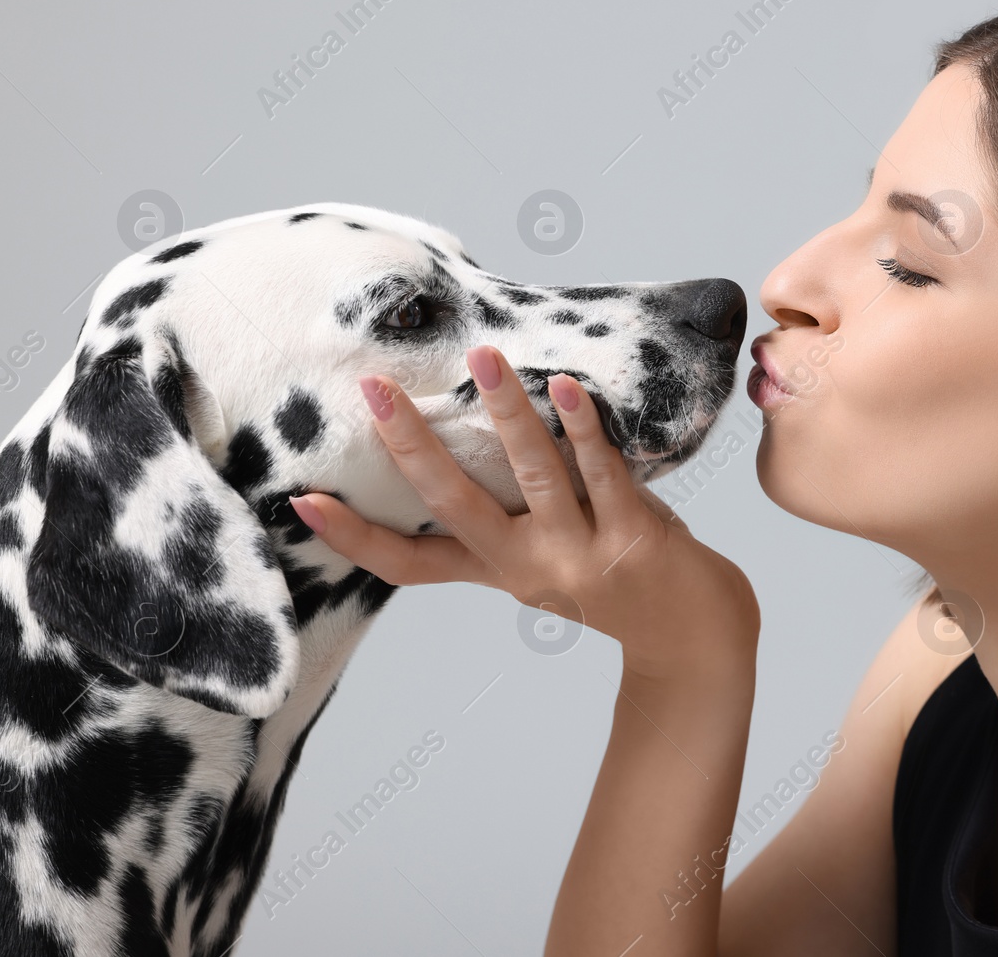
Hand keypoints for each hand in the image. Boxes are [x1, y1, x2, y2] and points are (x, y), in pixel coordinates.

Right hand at [288, 345, 758, 684]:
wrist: (696, 638)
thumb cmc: (616, 580)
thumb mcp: (548, 559)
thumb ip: (513, 513)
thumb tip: (479, 433)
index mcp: (498, 571)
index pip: (409, 564)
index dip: (355, 537)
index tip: (301, 501)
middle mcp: (528, 567)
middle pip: (454, 505)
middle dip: (411, 444)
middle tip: (373, 388)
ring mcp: (580, 554)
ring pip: (533, 475)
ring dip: (508, 413)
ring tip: (482, 357)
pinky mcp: (633, 537)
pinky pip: (602, 472)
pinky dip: (584, 427)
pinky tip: (568, 385)